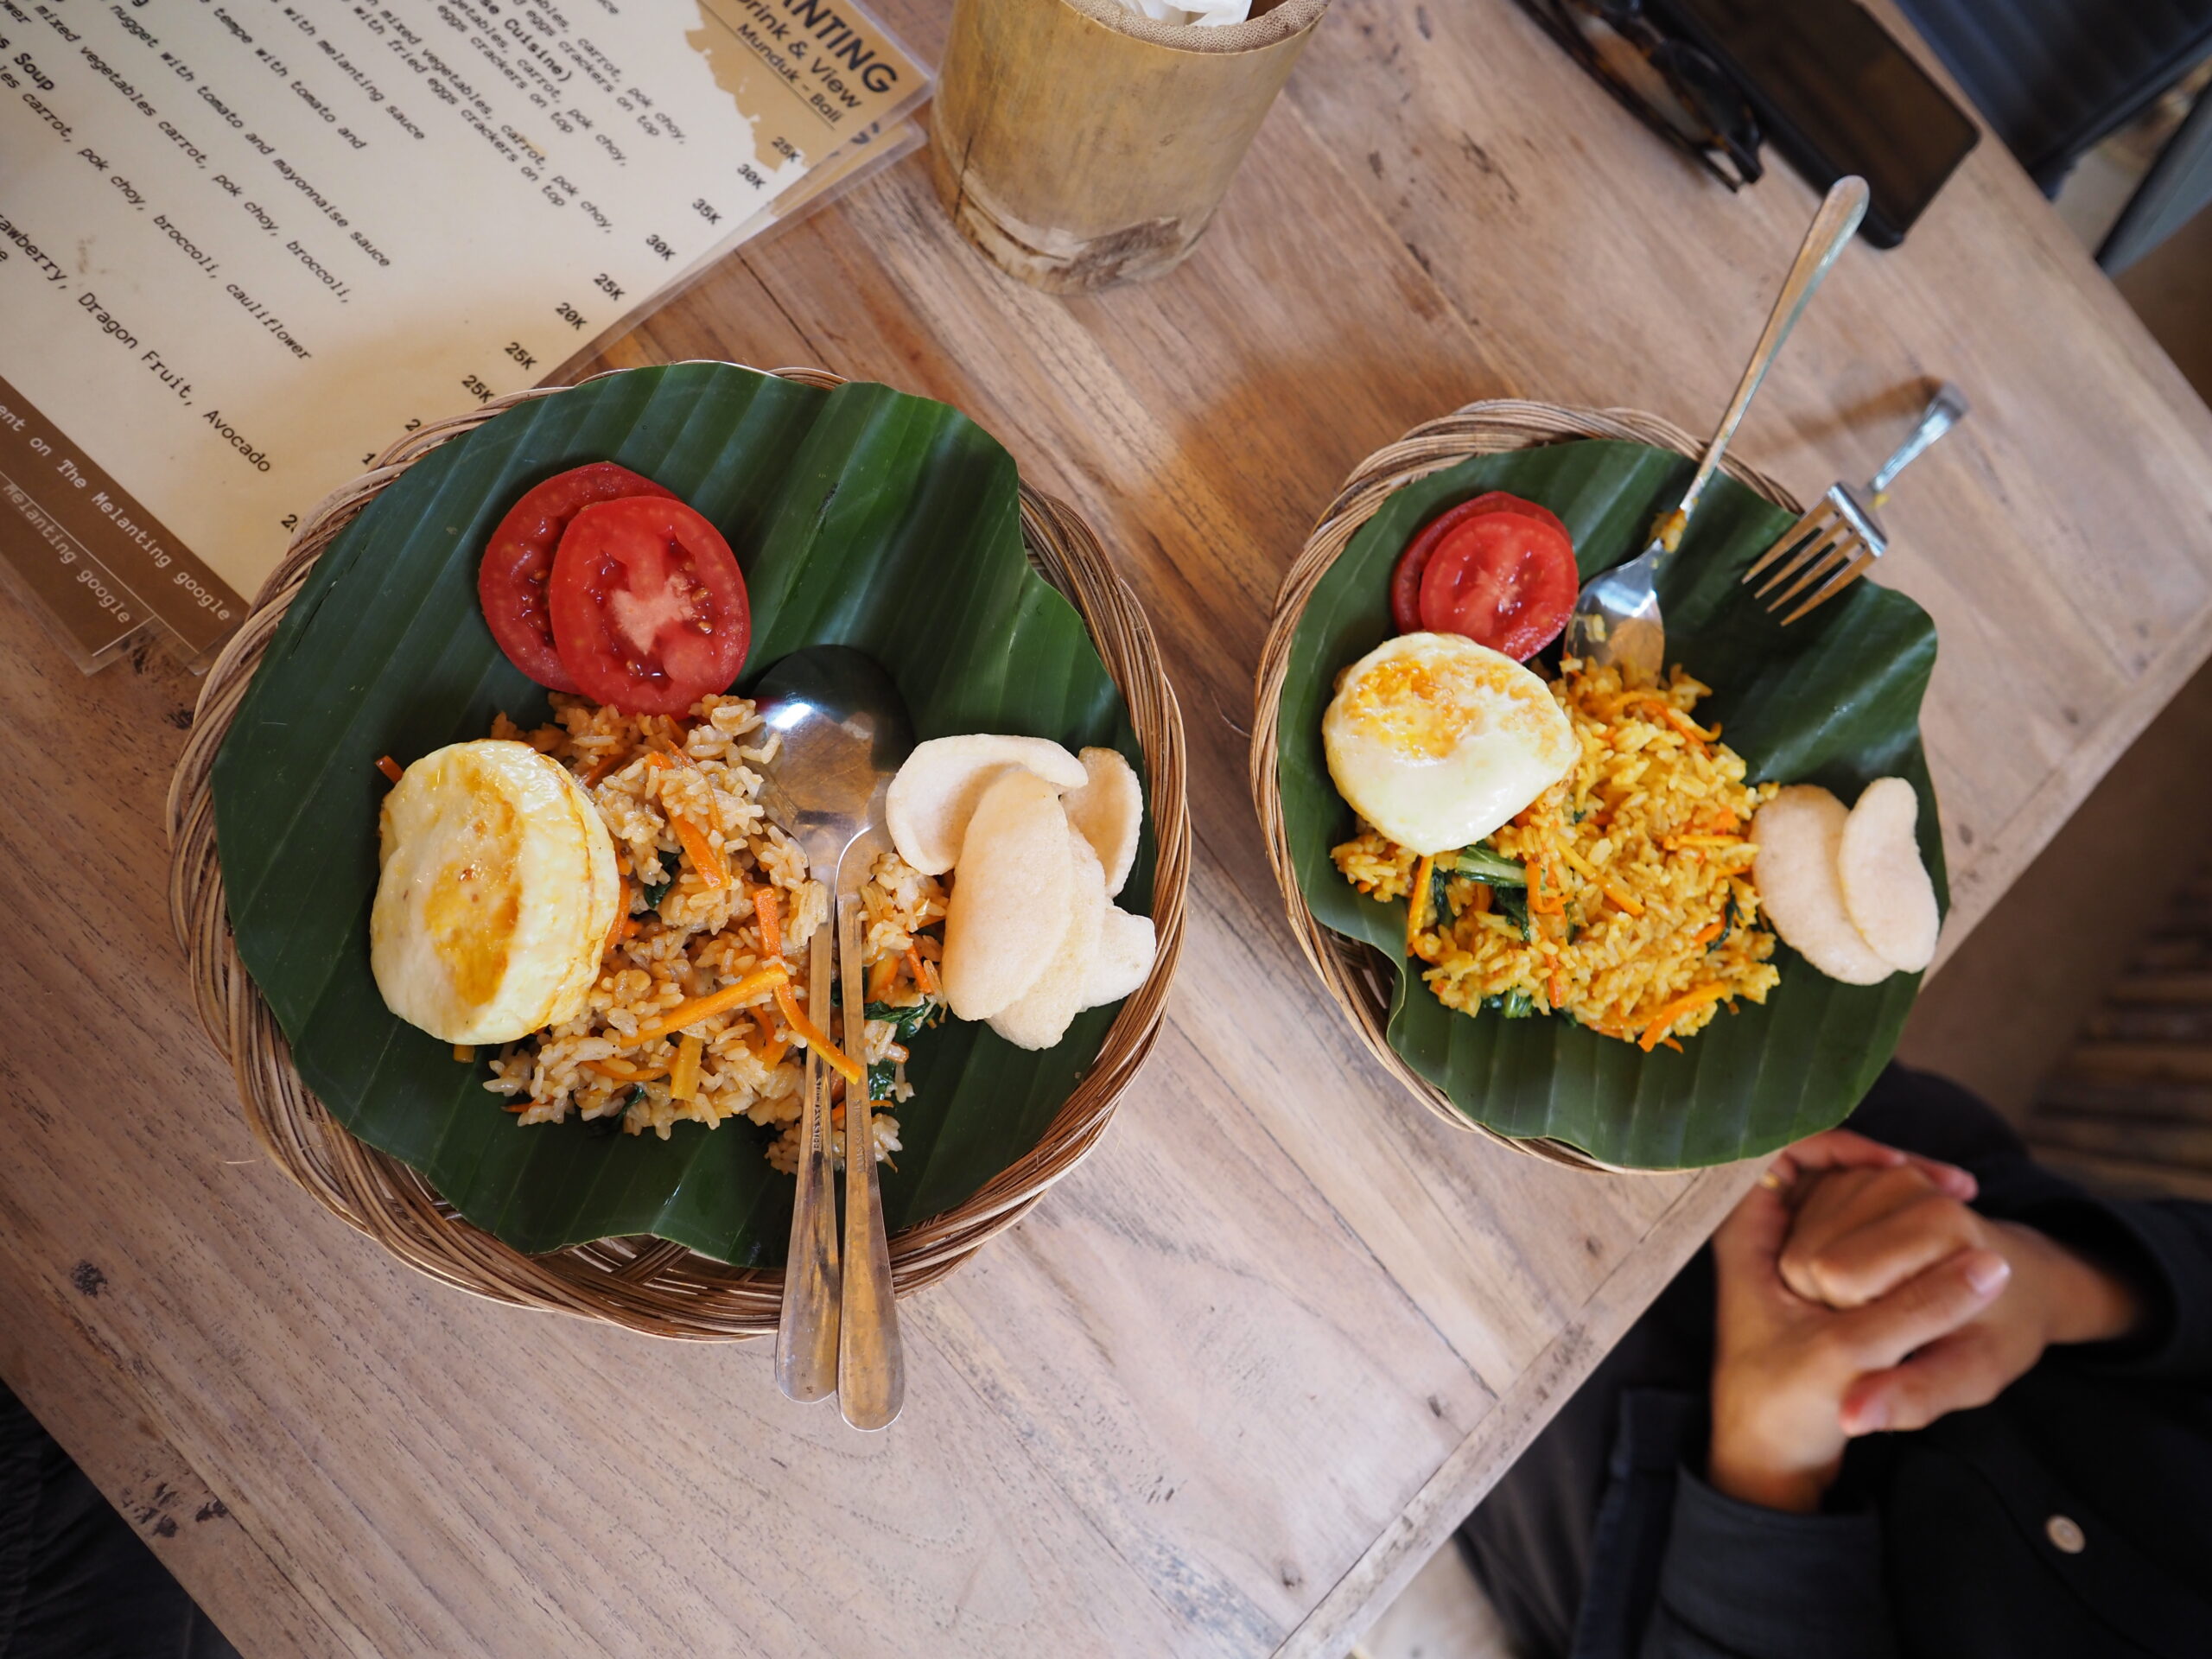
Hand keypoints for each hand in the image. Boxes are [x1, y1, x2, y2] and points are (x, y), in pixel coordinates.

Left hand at [1707, 1149, 2010, 1513]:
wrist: (1773, 1456)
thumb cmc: (1787, 1409)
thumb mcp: (1854, 1358)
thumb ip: (1916, 1311)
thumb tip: (1994, 1268)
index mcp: (1746, 1237)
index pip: (1783, 1149)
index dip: (1841, 1144)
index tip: (1902, 1166)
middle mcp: (1762, 1233)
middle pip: (1824, 1165)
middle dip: (1889, 1168)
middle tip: (1958, 1185)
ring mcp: (1789, 1250)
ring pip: (1847, 1193)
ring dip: (1902, 1192)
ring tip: (1963, 1193)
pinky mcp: (1818, 1273)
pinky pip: (1861, 1224)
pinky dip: (1902, 1223)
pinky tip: (1952, 1222)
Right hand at [1776, 1160, 2143, 1435]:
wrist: (2022, 1286)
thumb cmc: (1997, 1336)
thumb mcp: (1969, 1379)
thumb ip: (1911, 1396)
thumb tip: (1849, 1418)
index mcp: (1941, 1233)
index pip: (1834, 1277)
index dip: (1846, 1318)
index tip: (1893, 1333)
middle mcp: (1915, 1189)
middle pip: (1809, 1249)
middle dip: (1825, 1293)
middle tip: (1881, 1314)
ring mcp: (1891, 1174)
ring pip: (1802, 1224)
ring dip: (1820, 1264)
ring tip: (1872, 1289)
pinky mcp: (1874, 1172)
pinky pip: (1809, 1206)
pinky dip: (1818, 1238)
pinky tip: (1854, 1263)